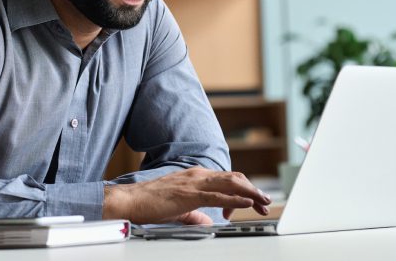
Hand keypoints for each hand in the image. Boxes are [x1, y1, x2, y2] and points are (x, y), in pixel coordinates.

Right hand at [103, 167, 270, 224]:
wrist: (130, 200)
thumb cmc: (150, 203)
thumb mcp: (179, 209)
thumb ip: (195, 214)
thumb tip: (208, 221)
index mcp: (195, 177)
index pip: (227, 180)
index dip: (244, 190)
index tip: (253, 203)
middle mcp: (197, 175)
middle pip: (234, 179)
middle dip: (253, 190)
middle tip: (265, 202)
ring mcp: (194, 183)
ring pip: (230, 184)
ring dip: (250, 193)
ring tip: (263, 201)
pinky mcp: (189, 194)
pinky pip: (218, 195)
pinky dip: (235, 199)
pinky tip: (246, 203)